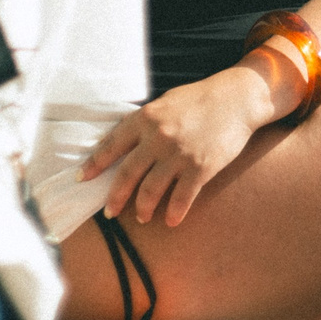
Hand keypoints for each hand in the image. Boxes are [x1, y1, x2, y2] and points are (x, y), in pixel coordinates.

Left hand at [79, 62, 281, 226]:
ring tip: (141, 217)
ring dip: (143, 208)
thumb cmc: (201, 99)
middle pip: (127, 174)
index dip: (94, 164)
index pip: (111, 145)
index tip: (82, 179)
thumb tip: (124, 142)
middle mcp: (158, 137)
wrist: (238, 99)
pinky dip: (173, 213)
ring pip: (150, 191)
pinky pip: (181, 198)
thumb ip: (145, 122)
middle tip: (110, 212)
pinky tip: (170, 221)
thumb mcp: (165, 103)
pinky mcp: (201, 168)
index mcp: (145, 118)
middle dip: (115, 197)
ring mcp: (179, 154)